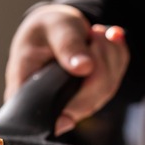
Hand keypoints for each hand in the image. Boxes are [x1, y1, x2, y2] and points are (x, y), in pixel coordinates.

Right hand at [4, 4, 128, 135]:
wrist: (56, 27)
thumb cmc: (46, 28)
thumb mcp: (54, 28)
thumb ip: (67, 45)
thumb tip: (84, 68)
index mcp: (26, 92)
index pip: (45, 117)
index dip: (64, 116)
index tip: (76, 99)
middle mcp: (50, 104)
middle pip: (85, 103)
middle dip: (99, 64)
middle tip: (93, 34)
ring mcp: (75, 103)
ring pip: (105, 90)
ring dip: (110, 55)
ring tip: (95, 32)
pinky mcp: (93, 95)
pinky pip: (115, 78)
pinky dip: (117, 54)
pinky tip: (107, 38)